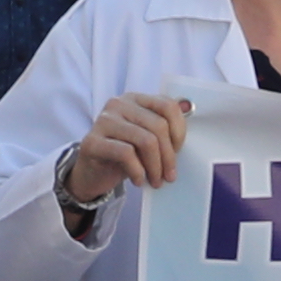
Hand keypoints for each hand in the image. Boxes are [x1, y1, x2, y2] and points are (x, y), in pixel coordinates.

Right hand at [63, 93, 191, 209]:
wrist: (92, 173)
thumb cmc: (123, 154)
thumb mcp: (146, 137)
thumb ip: (165, 123)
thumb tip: (188, 106)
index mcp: (134, 99)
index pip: (167, 105)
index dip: (179, 131)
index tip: (178, 152)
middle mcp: (117, 104)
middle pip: (158, 126)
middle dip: (168, 155)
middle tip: (169, 176)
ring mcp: (103, 121)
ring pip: (145, 140)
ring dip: (155, 167)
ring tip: (155, 181)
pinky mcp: (92, 141)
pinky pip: (126, 154)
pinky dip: (138, 171)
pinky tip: (138, 180)